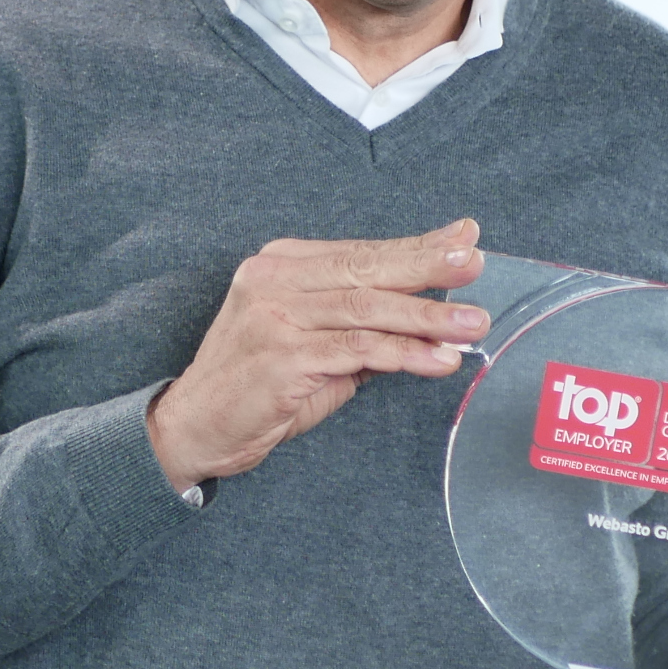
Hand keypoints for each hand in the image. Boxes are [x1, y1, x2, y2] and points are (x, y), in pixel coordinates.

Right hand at [148, 219, 488, 493]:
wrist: (194, 427)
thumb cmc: (256, 386)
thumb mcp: (314, 346)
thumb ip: (360, 327)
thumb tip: (430, 317)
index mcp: (281, 265)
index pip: (360, 252)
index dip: (416, 247)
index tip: (462, 241)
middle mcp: (273, 280)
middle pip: (365, 269)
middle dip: (427, 266)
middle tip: (473, 264)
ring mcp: (274, 315)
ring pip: (367, 308)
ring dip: (427, 317)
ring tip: (470, 324)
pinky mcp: (282, 355)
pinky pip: (358, 350)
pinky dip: (404, 354)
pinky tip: (437, 360)